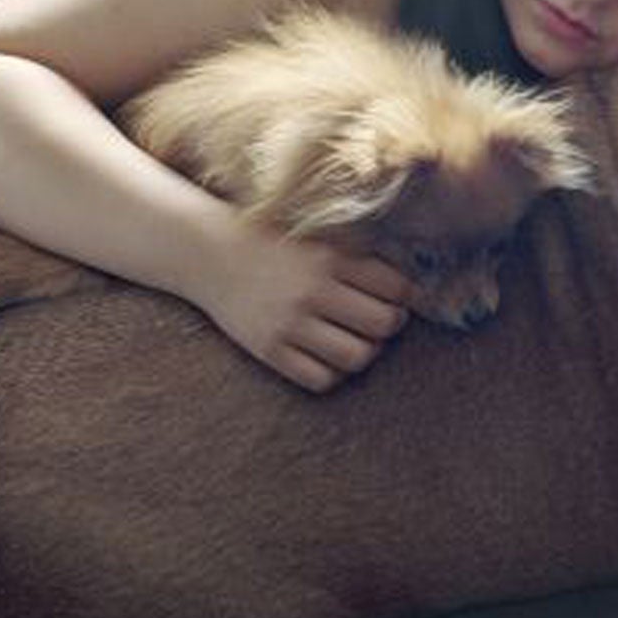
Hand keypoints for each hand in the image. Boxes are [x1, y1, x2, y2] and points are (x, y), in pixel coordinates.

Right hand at [189, 217, 410, 392]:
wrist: (210, 253)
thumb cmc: (272, 243)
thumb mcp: (315, 237)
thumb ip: (355, 257)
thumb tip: (406, 286)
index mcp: (330, 258)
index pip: (395, 287)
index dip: (404, 295)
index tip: (396, 297)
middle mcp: (313, 291)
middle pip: (383, 324)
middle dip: (389, 325)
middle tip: (379, 321)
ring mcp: (290, 324)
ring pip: (357, 357)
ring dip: (364, 351)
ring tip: (354, 340)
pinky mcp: (270, 350)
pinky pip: (321, 379)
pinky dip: (332, 372)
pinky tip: (326, 356)